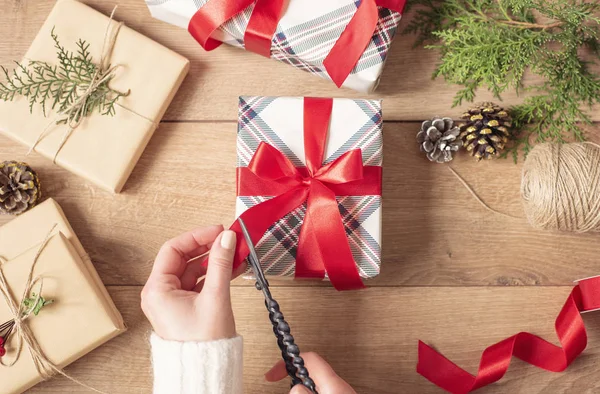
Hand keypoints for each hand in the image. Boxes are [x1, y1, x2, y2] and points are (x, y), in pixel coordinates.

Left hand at [141, 225, 245, 341]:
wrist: (206, 370)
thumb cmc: (203, 344)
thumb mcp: (215, 296)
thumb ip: (220, 263)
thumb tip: (226, 238)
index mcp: (157, 290)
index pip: (173, 249)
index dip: (196, 236)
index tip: (217, 230)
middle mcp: (160, 293)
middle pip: (183, 258)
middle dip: (208, 247)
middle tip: (228, 239)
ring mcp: (172, 300)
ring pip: (193, 270)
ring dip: (214, 260)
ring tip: (235, 253)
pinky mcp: (185, 306)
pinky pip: (199, 282)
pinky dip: (214, 274)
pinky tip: (232, 267)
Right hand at [265, 352, 356, 393]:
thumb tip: (296, 388)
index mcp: (335, 385)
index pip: (310, 359)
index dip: (288, 362)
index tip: (272, 375)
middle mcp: (341, 389)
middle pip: (312, 376)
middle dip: (295, 383)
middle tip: (280, 385)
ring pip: (318, 389)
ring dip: (304, 392)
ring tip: (295, 393)